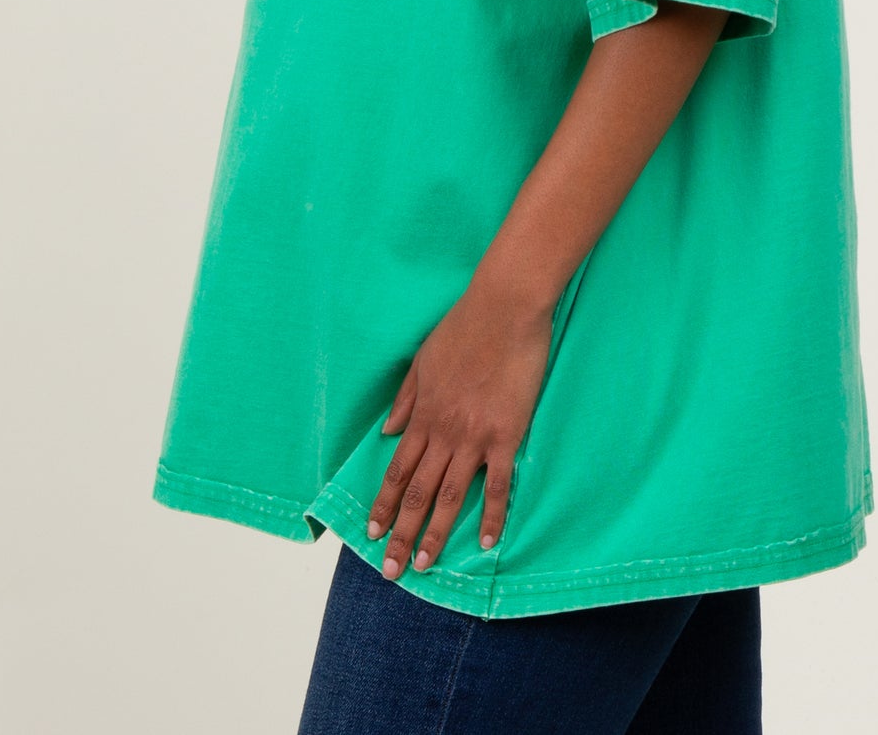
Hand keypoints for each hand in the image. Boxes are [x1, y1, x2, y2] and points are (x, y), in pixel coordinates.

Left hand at [367, 277, 554, 578]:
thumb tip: (388, 430)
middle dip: (400, 532)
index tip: (371, 532)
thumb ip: (406, 398)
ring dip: (435, 533)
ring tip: (424, 565)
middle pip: (417, 492)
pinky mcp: (506, 435)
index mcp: (422, 413)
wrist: (504, 308)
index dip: (383, 504)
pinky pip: (497, 484)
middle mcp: (443, 431)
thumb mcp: (424, 359)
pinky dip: (492, 516)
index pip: (397, 470)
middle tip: (391, 569)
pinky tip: (486, 542)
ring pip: (450, 495)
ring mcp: (474, 436)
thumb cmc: (464, 326)